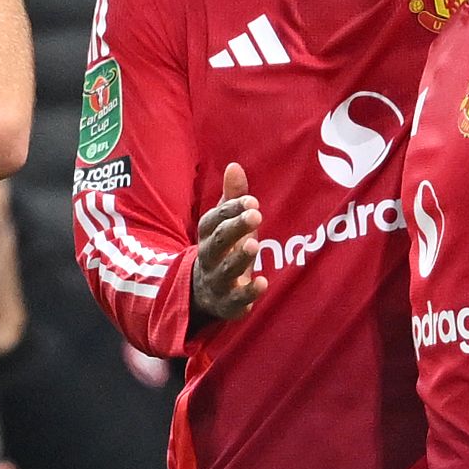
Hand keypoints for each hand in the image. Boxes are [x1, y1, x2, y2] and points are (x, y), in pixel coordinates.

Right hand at [191, 162, 264, 323]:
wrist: (205, 293)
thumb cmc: (224, 249)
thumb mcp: (226, 223)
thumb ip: (232, 197)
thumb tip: (234, 166)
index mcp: (208, 235)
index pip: (214, 220)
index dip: (230, 210)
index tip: (251, 201)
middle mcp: (209, 257)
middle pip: (218, 241)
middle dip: (235, 228)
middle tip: (256, 215)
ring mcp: (218, 280)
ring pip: (226, 269)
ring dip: (239, 257)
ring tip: (254, 244)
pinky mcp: (229, 302)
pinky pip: (237, 299)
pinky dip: (248, 293)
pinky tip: (262, 282)